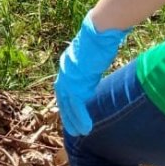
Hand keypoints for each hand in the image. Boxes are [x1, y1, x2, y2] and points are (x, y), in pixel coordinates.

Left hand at [54, 11, 130, 135]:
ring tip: (79, 133)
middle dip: (67, 114)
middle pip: (63, 98)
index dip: (67, 102)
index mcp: (68, 64)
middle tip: (71, 129)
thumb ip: (91, 67)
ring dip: (73, 120)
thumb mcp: (93, 56)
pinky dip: (80, 117)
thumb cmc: (101, 38)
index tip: (70, 113)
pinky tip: (84, 129)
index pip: (65, 88)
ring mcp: (68, 76)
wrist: (99, 31)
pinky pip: (76, 105)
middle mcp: (65, 70)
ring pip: (68, 104)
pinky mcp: (76, 81)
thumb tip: (97, 68)